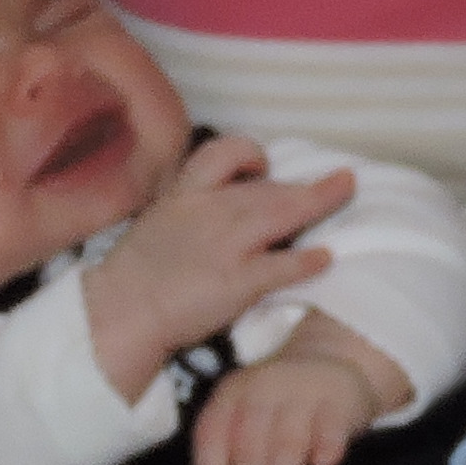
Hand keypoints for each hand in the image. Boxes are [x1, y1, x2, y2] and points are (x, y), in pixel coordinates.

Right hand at [87, 136, 351, 390]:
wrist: (120, 311)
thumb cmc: (133, 275)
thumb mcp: (157, 223)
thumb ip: (189, 211)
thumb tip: (215, 211)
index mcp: (185, 195)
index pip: (221, 153)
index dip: (249, 153)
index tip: (264, 165)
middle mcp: (210, 210)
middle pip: (267, 186)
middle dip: (306, 184)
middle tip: (342, 180)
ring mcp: (227, 244)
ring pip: (283, 211)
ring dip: (320, 200)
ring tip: (345, 191)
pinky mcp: (238, 280)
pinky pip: (283, 264)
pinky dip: (308, 260)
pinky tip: (325, 258)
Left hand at [192, 316, 402, 464]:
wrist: (331, 363)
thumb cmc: (279, 405)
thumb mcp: (246, 412)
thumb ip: (232, 446)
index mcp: (231, 392)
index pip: (212, 432)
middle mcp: (262, 387)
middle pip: (249, 442)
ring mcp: (302, 390)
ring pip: (287, 440)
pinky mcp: (339, 399)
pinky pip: (331, 426)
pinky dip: (326, 446)